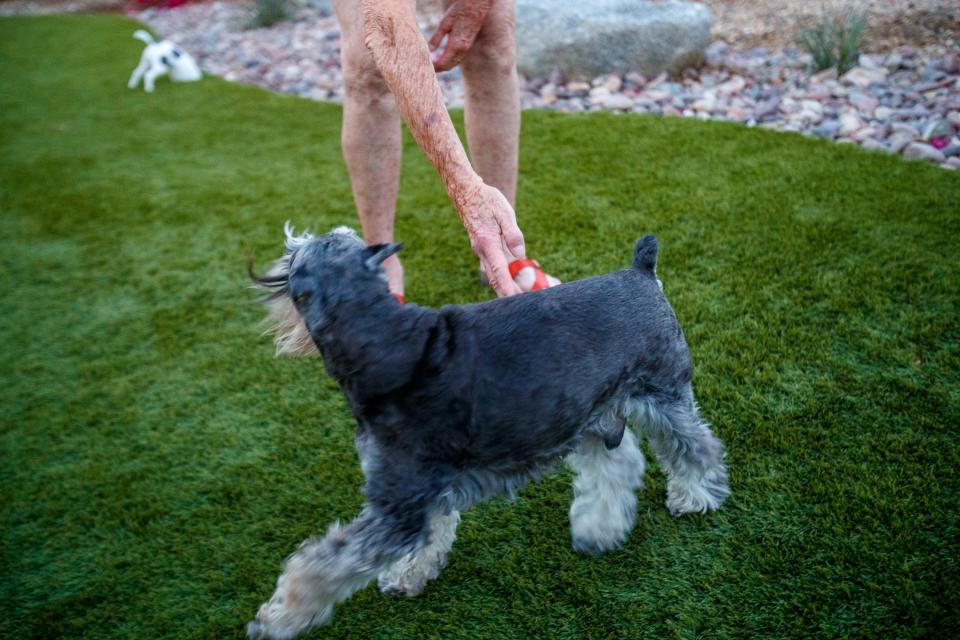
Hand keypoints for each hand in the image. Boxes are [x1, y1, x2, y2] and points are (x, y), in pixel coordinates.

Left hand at [428, 0, 492, 71]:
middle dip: (437, 68)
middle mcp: (462, 50)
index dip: (433, 66)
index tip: (424, 63)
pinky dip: (448, 60)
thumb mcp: (445, 23)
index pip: (442, 63)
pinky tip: (440, 55)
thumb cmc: (460, 10)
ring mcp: (466, 48)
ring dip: (442, 64)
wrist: (477, 5)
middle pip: (447, 66)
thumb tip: (429, 50)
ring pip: (453, 64)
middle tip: (425, 63)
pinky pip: (457, 58)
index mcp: (455, 45)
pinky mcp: (467, 45)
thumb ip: (437, 38)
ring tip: (431, 59)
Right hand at [456, 182, 525, 296]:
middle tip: (524, 303)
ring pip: (494, 273)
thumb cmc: (486, 200)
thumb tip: (520, 254)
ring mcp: (481, 250)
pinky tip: (516, 274)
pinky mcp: (483, 247)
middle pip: (495, 278)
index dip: (508, 288)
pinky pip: (494, 265)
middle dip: (508, 293)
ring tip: (524, 291)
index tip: (516, 300)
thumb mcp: (504, 212)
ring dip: (507, 285)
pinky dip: (504, 274)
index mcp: (487, 243)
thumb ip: (512, 234)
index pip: (499, 271)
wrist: (466, 192)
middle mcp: (482, 251)